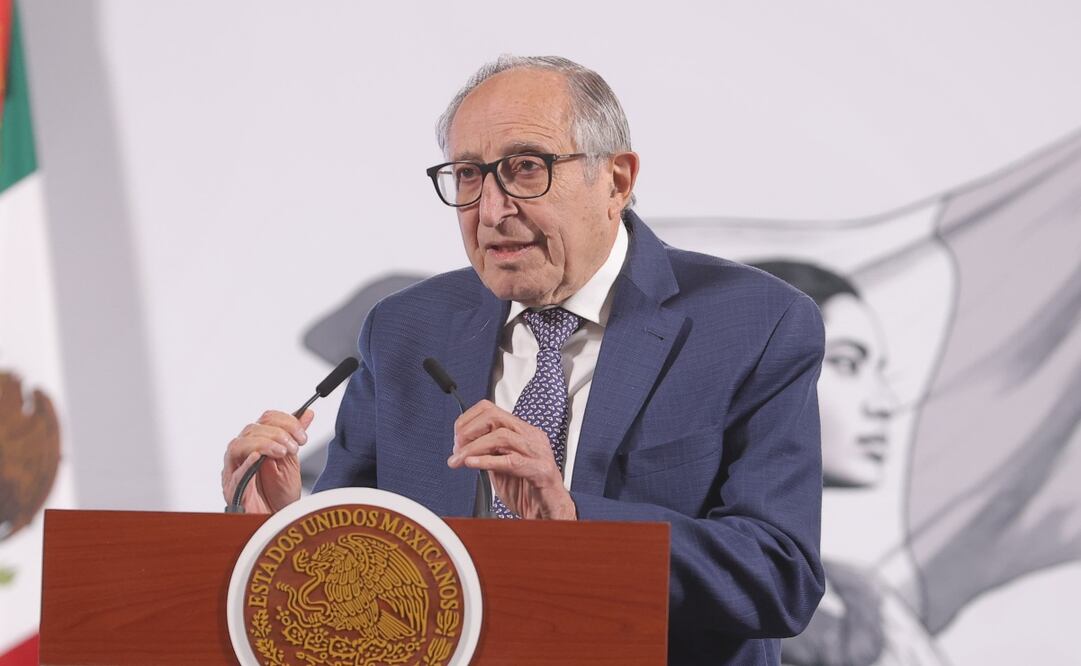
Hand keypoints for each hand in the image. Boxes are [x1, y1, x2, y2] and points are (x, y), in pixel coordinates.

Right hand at [222, 409, 313, 512]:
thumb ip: (295, 437)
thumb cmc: (280, 494)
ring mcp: (235, 469)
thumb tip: (307, 413)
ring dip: (263, 444)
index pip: (265, 419)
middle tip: (294, 446)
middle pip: (252, 429)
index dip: (285, 422)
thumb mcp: (292, 461)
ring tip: (281, 452)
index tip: (302, 435)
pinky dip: (246, 462)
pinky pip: (234, 472)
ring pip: (238, 445)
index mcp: (258, 443)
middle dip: (278, 433)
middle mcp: (244, 453)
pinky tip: (258, 457)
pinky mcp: (232, 488)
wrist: (277, 520)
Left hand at [448, 400, 575, 519]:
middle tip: (457, 448)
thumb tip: (463, 447)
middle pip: (495, 417)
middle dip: (469, 431)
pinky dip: (487, 461)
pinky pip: (511, 461)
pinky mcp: (540, 470)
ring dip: (473, 448)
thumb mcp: (501, 467)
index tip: (456, 437)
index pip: (491, 409)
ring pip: (501, 436)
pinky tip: (472, 464)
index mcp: (522, 432)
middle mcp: (531, 436)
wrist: (550, 514)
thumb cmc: (528, 492)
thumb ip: (487, 454)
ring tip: (460, 460)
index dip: (468, 420)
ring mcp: (538, 452)